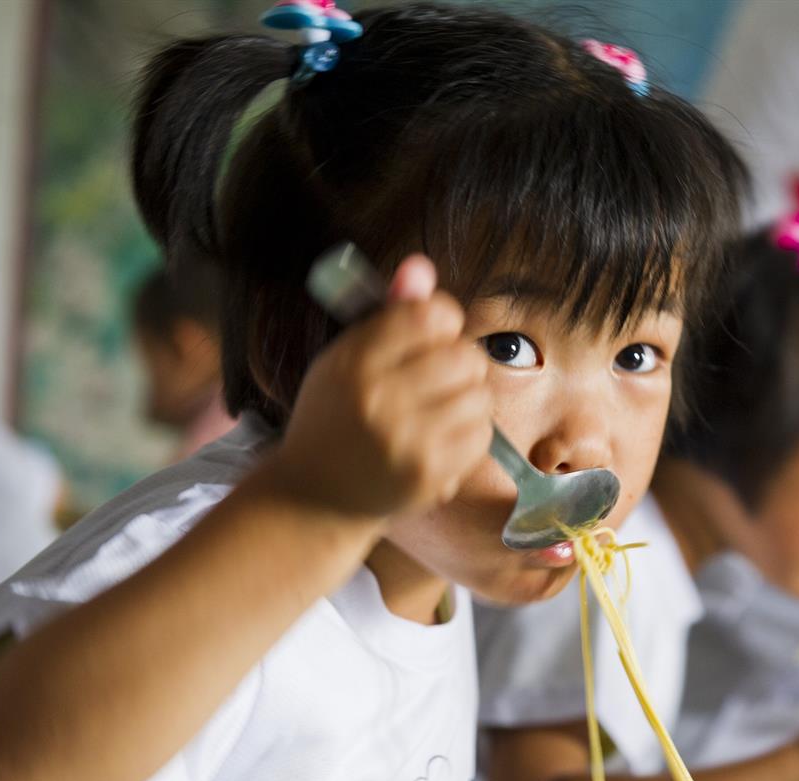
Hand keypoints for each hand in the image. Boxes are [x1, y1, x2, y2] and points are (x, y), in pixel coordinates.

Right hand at [268, 254, 492, 521]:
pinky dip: (469, 434)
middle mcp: (380, 400)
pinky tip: (440, 440)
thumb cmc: (334, 419)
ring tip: (437, 412)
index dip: (441, 319)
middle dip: (459, 362)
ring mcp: (408, 441)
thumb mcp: (346, 360)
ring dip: (466, 400)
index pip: (428, 315)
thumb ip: (388, 314)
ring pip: (480, 396)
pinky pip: (482, 436)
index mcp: (354, 362)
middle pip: (464, 355)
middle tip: (438, 378)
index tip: (432, 335)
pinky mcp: (431, 475)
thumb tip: (421, 266)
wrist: (315, 497)